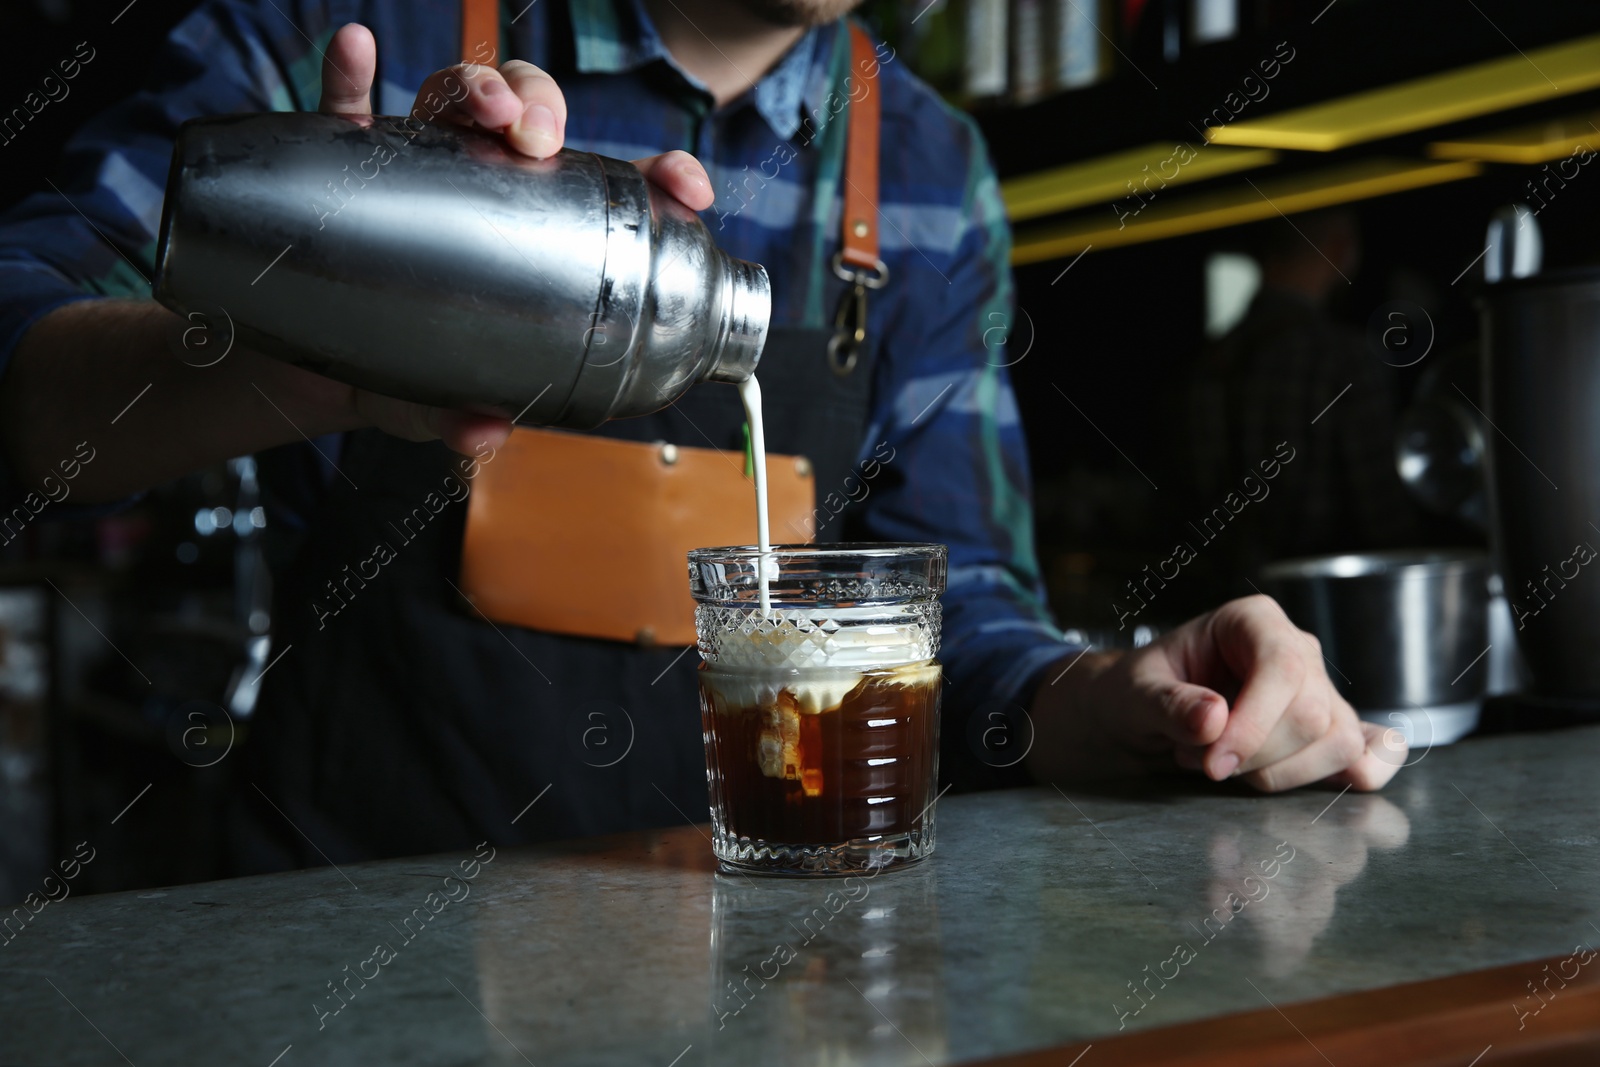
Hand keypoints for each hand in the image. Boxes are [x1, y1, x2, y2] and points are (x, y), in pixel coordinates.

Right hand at [308, 24, 715, 452]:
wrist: (329, 375)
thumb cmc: (419, 378)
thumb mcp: (449, 405)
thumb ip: (466, 418)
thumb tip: (479, 434)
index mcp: (543, 235)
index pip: (616, 191)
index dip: (660, 179)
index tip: (686, 189)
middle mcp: (488, 187)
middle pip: (531, 120)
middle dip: (545, 110)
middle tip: (540, 143)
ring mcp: (421, 167)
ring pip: (456, 98)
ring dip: (476, 87)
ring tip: (484, 108)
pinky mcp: (350, 162)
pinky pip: (347, 106)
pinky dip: (352, 73)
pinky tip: (359, 49)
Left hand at [1027, 595, 1404, 791]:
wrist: (1142, 716)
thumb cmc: (1138, 693)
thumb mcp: (1134, 693)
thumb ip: (1167, 704)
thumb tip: (1214, 717)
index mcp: (1252, 621)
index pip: (1282, 668)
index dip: (1254, 725)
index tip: (1213, 763)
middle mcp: (1297, 651)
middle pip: (1311, 714)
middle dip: (1255, 755)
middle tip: (1200, 759)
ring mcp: (1320, 693)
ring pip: (1338, 742)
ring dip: (1278, 774)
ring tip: (1224, 765)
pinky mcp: (1328, 733)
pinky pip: (1369, 752)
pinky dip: (1363, 773)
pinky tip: (1347, 782)